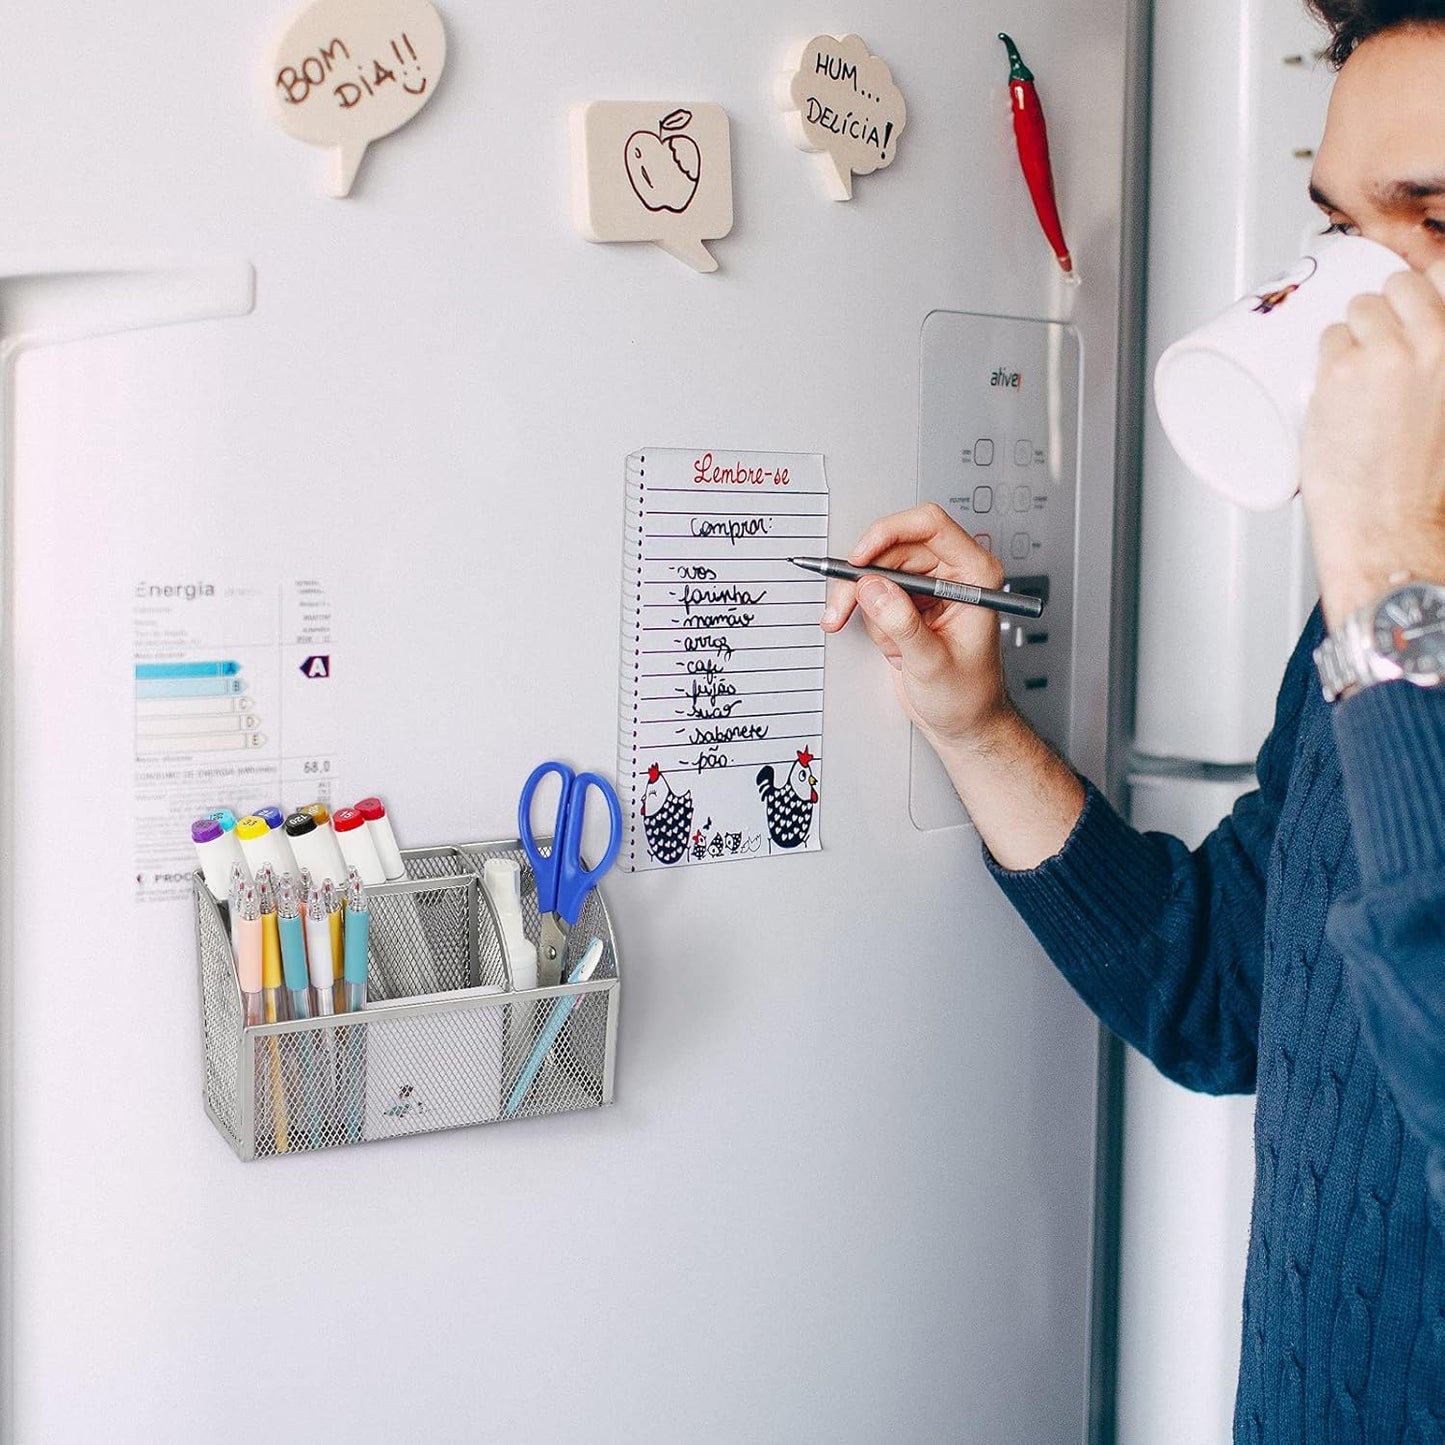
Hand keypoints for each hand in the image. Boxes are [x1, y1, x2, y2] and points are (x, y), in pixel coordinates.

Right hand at [821, 504, 1011, 747]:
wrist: (964, 723)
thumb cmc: (969, 697)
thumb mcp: (933, 663)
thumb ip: (902, 624)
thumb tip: (872, 587)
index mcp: (974, 575)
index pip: (930, 526)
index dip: (888, 533)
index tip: (859, 557)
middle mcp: (952, 574)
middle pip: (893, 546)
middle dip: (862, 576)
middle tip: (842, 605)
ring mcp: (928, 588)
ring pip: (877, 569)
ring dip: (858, 599)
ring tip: (855, 627)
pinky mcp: (908, 603)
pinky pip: (873, 592)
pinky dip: (865, 615)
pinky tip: (886, 644)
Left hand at [1301, 260, 1444, 626]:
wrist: (1390, 524)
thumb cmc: (1419, 482)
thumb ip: (1435, 369)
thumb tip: (1417, 348)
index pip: (1443, 273)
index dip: (1418, 290)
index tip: (1406, 301)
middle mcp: (1435, 341)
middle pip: (1397, 286)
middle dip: (1382, 311)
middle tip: (1374, 351)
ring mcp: (1385, 353)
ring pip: (1356, 308)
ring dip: (1349, 334)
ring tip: (1353, 380)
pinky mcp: (1342, 370)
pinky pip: (1325, 339)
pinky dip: (1325, 359)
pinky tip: (1333, 389)